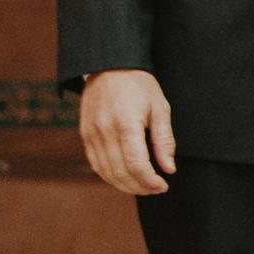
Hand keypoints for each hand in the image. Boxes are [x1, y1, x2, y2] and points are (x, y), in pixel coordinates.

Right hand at [79, 67, 175, 196]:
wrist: (109, 65)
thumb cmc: (138, 84)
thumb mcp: (159, 107)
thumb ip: (164, 140)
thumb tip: (169, 169)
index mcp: (126, 122)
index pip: (137, 165)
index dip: (150, 182)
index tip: (163, 185)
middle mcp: (104, 130)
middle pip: (121, 173)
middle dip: (140, 187)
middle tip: (155, 188)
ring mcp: (91, 133)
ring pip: (106, 173)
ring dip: (125, 185)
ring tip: (142, 186)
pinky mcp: (85, 135)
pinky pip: (96, 165)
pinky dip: (110, 176)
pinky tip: (125, 177)